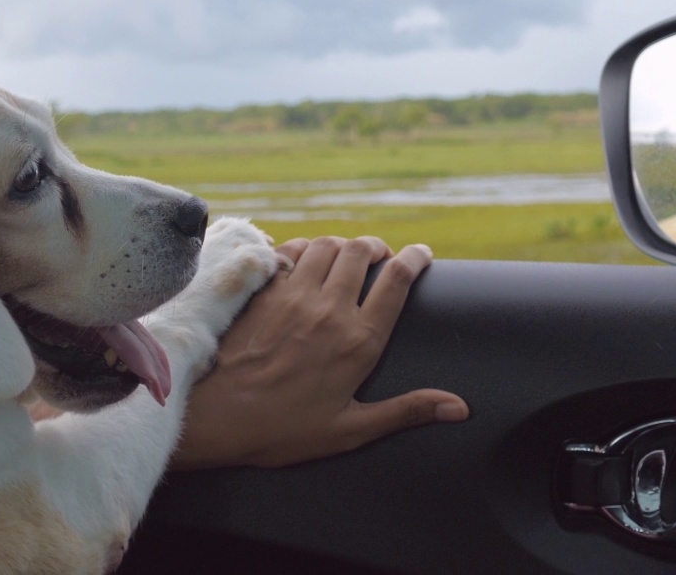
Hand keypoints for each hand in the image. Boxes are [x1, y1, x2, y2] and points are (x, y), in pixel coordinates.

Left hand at [169, 236, 467, 469]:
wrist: (215, 417)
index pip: (398, 280)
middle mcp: (329, 309)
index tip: (423, 255)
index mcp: (358, 341)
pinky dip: (303, 249)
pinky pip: (289, 251)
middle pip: (362, 251)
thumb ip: (406, 411)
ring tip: (346, 256)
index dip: (416, 259)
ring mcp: (292, 295)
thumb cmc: (283, 431)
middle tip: (380, 256)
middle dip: (378, 247)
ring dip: (342, 245)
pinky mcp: (262, 291)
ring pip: (327, 244)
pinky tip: (304, 261)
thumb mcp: (350, 429)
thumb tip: (460, 408)